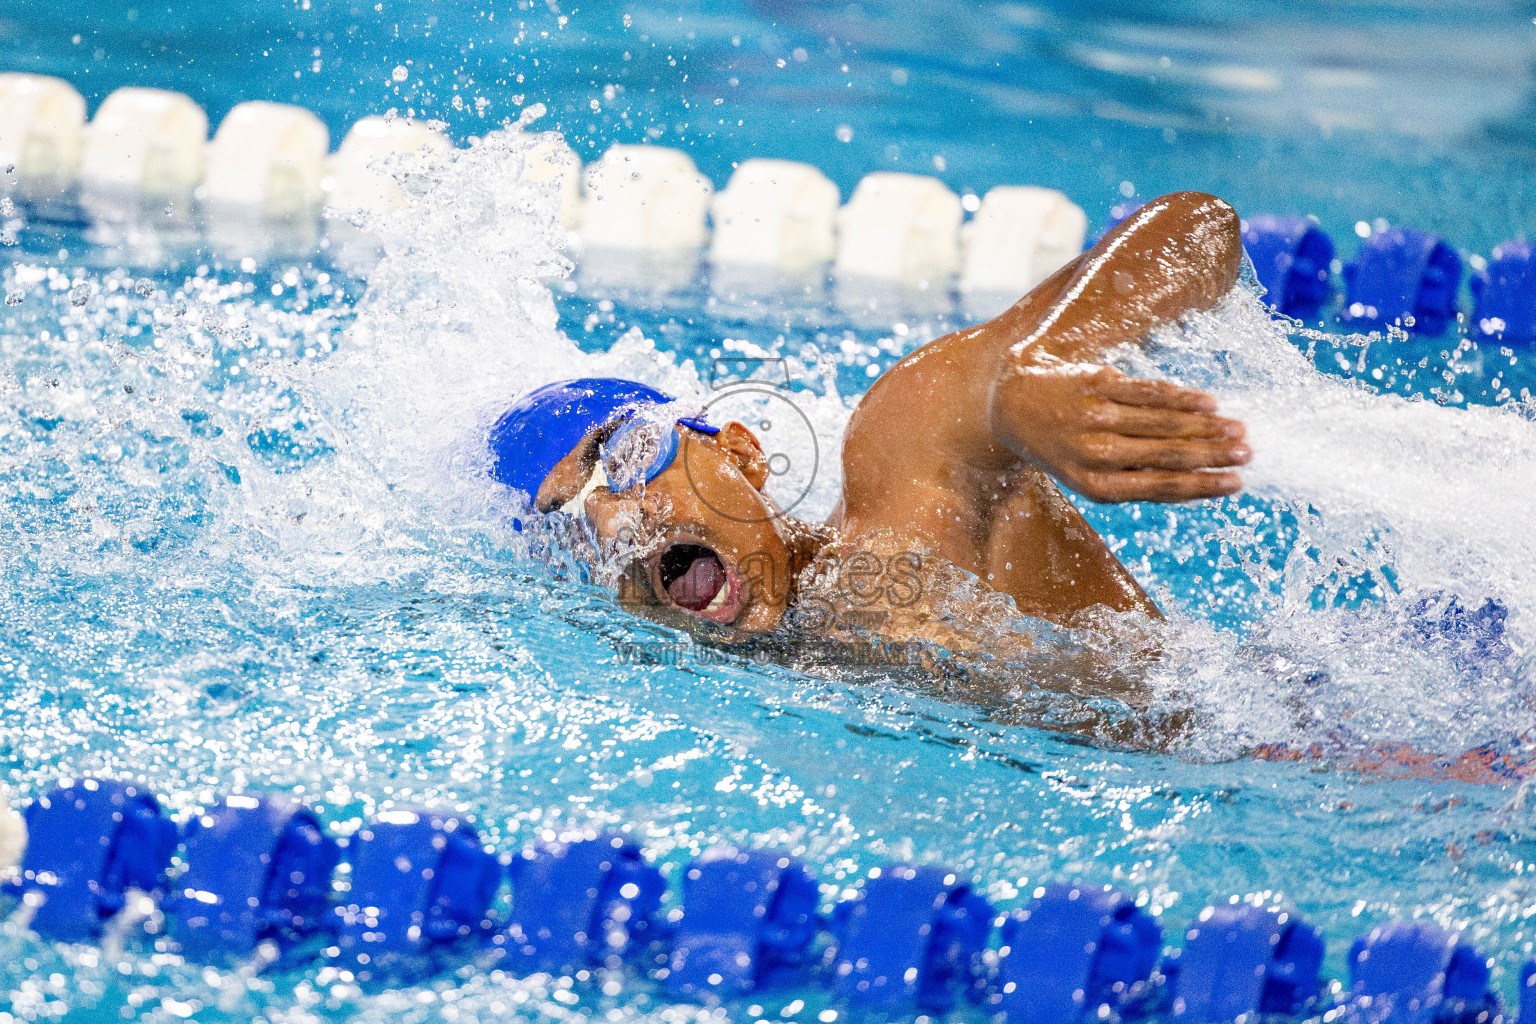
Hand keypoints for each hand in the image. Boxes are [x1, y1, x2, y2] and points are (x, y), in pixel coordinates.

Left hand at [988, 361, 1249, 502]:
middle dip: (1214, 455)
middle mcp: (1096, 454)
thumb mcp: (1088, 476)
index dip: (1203, 486)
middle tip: (1249, 453)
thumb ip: (1134, 479)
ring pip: (1164, 422)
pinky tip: (1208, 402)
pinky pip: (1148, 391)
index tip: (1238, 483)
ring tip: (1238, 428)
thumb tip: (1195, 483)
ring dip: (1207, 426)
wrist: (1011, 405)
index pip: (1161, 487)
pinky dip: (1182, 397)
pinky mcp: (1097, 383)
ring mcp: (1096, 417)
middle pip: (1169, 455)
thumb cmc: (1063, 447)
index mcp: (1096, 486)